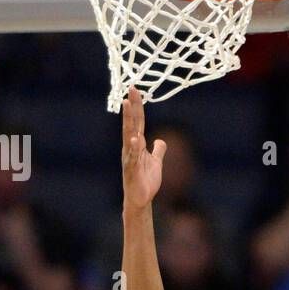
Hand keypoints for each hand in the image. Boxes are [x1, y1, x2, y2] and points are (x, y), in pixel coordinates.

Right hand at [122, 87, 164, 209]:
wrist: (141, 199)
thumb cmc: (145, 180)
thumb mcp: (155, 162)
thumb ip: (158, 150)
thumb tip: (160, 140)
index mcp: (136, 144)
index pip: (137, 121)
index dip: (137, 106)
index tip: (136, 90)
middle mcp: (130, 147)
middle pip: (131, 123)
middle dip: (132, 107)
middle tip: (131, 90)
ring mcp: (129, 157)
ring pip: (128, 135)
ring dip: (128, 121)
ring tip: (128, 106)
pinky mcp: (131, 169)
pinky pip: (132, 157)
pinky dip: (133, 148)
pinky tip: (134, 139)